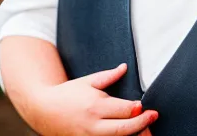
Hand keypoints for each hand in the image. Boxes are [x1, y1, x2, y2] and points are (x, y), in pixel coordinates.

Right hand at [32, 63, 157, 135]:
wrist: (42, 110)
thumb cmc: (68, 93)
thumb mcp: (89, 81)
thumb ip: (109, 76)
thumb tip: (124, 67)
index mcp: (95, 106)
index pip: (123, 109)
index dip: (137, 108)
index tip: (145, 105)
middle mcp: (92, 125)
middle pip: (123, 129)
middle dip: (141, 123)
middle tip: (153, 116)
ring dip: (132, 135)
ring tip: (146, 130)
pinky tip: (128, 135)